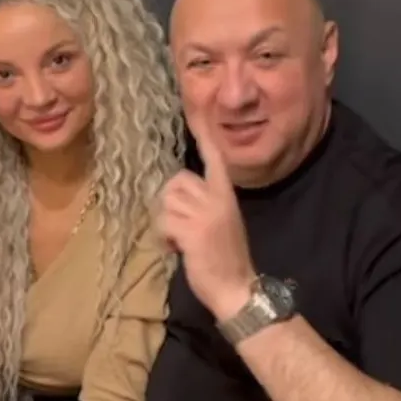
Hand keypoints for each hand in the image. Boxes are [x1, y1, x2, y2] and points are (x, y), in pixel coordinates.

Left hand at [155, 108, 256, 320]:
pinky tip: (176, 250)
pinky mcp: (192, 231)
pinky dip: (164, 239)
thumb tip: (174, 196)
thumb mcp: (222, 222)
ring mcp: (204, 214)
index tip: (201, 111)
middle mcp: (216, 199)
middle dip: (169, 204)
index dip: (206, 136)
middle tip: (179, 227)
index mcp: (226, 194)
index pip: (214, 158)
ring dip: (165, 224)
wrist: (237, 289)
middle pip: (174, 182)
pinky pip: (163, 224)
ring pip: (165, 203)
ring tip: (180, 242)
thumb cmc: (226, 258)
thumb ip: (204, 204)